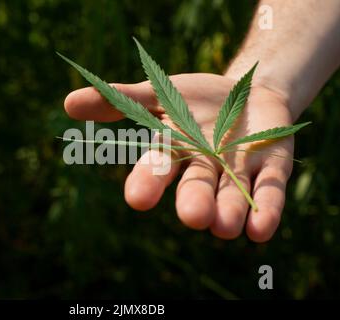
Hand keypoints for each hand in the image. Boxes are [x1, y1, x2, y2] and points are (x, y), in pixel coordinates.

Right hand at [64, 73, 293, 241]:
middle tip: (193, 218)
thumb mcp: (158, 93)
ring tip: (224, 228)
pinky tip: (259, 230)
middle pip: (196, 185)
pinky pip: (269, 190)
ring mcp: (239, 170)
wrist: (249, 93)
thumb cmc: (196, 99)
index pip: (158, 166)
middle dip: (193, 201)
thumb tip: (68, 103)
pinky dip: (265, 209)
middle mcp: (204, 167)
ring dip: (229, 211)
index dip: (148, 181)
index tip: (137, 199)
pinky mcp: (271, 167)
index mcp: (174, 150)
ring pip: (232, 194)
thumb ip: (119, 100)